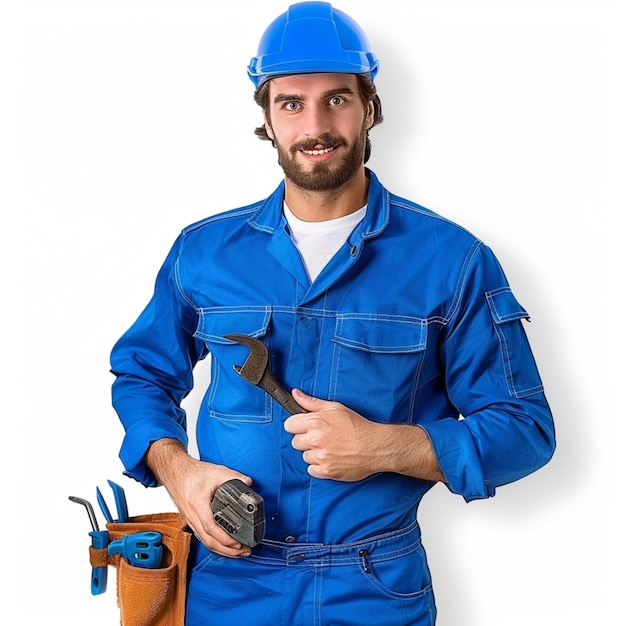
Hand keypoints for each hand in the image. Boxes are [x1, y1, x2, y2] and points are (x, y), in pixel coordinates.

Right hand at [146, 439, 252, 556]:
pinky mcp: (191, 520)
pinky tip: (223, 545)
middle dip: (227, 550)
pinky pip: (202, 537)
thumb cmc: (190, 473)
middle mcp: (193, 516)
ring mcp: (191, 520)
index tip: (238, 543)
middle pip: (209, 541)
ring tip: (237, 552)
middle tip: (243, 552)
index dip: (225, 539)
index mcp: (198, 505)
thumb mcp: (215, 471)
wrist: (174, 471)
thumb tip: (247, 483)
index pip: (211, 528)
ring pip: (205, 541)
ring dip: (222, 550)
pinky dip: (214, 544)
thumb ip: (233, 477)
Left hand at [284, 389, 381, 480]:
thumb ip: (311, 402)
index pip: (289, 425)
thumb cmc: (357, 425)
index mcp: (316, 422)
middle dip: (305, 439)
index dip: (297, 425)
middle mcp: (315, 440)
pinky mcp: (326, 471)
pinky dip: (319, 466)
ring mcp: (320, 457)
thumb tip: (295, 394)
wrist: (375, 446)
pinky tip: (331, 458)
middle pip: (295, 442)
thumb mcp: (335, 408)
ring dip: (313, 453)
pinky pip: (311, 469)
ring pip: (304, 456)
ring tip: (329, 448)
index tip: (304, 427)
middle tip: (321, 437)